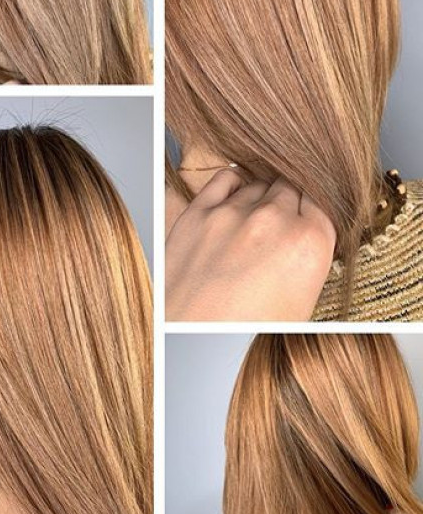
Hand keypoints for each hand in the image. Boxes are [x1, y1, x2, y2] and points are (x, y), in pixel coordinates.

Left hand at [166, 169, 335, 320]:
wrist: (190, 334)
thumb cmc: (244, 327)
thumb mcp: (302, 299)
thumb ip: (311, 255)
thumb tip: (309, 229)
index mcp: (309, 242)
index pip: (323, 199)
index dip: (314, 208)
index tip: (308, 214)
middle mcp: (273, 221)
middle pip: (292, 187)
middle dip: (288, 203)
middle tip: (278, 224)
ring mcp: (233, 213)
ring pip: (259, 184)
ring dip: (260, 197)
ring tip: (252, 223)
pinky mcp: (199, 212)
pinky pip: (224, 179)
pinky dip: (232, 184)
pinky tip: (233, 198)